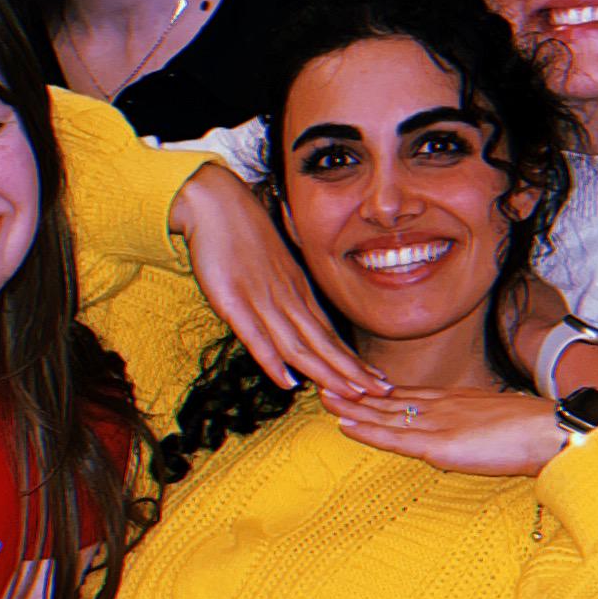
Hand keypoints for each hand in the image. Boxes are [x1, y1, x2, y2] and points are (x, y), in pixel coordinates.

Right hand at [168, 166, 383, 407]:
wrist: (216, 203)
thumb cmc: (243, 235)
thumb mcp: (273, 269)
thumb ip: (285, 298)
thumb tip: (297, 327)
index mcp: (298, 292)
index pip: (330, 335)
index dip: (352, 362)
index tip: (376, 382)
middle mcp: (287, 299)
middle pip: (323, 344)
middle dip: (352, 373)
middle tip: (381, 394)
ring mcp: (261, 300)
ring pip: (298, 345)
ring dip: (325, 373)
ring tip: (349, 395)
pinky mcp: (233, 301)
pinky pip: (256, 336)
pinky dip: (273, 361)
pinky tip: (287, 381)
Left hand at [330, 380, 570, 473]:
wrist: (549, 432)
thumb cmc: (532, 431)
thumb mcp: (496, 422)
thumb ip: (476, 426)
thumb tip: (469, 435)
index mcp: (455, 401)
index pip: (409, 394)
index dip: (379, 391)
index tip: (355, 385)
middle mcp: (441, 406)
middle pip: (390, 399)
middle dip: (356, 393)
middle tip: (326, 383)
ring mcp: (437, 423)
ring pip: (385, 414)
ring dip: (352, 406)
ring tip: (324, 396)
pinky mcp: (438, 443)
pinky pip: (394, 437)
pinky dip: (367, 430)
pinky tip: (345, 424)